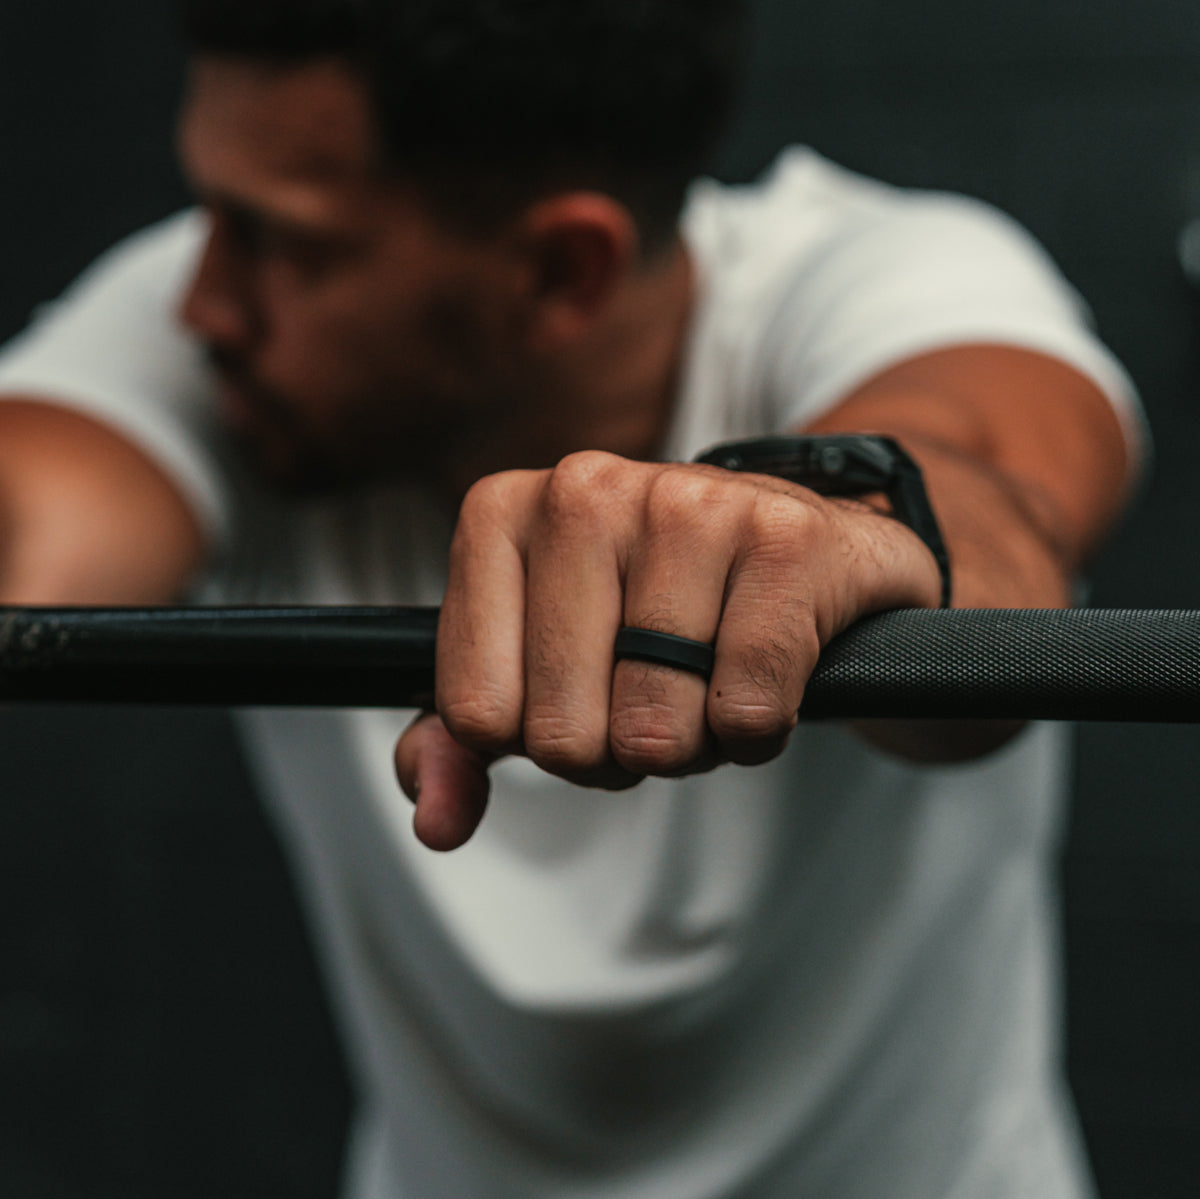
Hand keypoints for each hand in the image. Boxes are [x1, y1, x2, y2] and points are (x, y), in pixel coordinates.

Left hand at [394, 450, 941, 849]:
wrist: (788, 549)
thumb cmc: (648, 608)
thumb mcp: (532, 666)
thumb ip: (457, 745)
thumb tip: (438, 822)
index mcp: (500, 513)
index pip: (478, 715)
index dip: (537, 741)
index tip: (578, 697)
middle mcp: (583, 490)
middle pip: (564, 731)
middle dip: (616, 752)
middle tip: (650, 699)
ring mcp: (687, 504)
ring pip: (656, 728)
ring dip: (690, 744)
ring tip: (706, 683)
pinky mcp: (783, 539)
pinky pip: (748, 710)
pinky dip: (755, 733)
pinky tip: (761, 678)